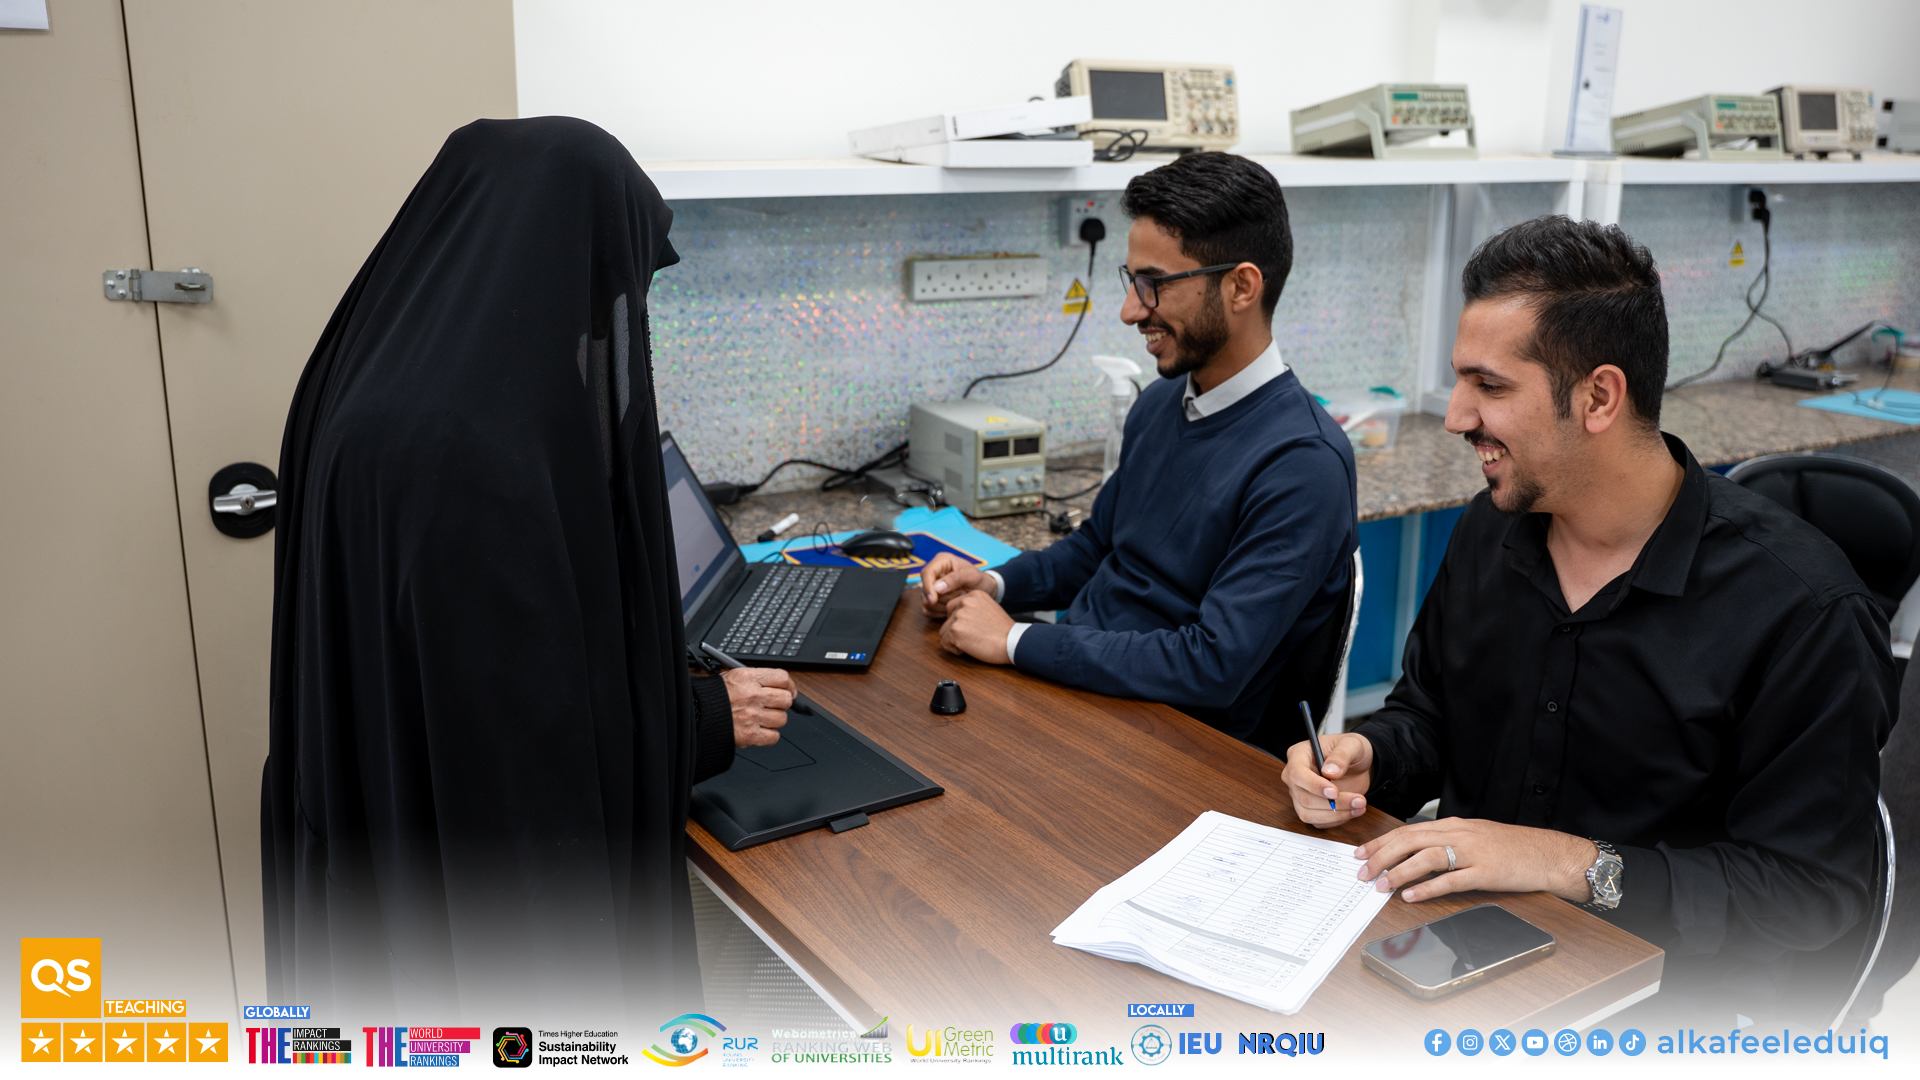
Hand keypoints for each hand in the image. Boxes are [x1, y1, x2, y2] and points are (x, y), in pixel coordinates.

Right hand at [722, 666, 791, 747]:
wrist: (696, 715)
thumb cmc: (714, 697)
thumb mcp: (733, 677)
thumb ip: (757, 679)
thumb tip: (781, 685)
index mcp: (748, 678)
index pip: (782, 678)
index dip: (789, 686)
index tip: (789, 691)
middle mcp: (752, 696)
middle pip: (786, 699)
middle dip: (781, 703)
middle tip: (773, 705)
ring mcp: (752, 716)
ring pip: (782, 719)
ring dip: (774, 720)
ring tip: (762, 718)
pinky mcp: (749, 735)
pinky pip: (774, 737)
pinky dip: (769, 736)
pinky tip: (759, 730)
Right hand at [921, 553, 995, 616]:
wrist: (986, 590)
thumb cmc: (980, 580)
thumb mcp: (972, 576)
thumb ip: (956, 579)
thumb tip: (937, 588)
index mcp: (942, 561)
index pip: (926, 573)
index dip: (928, 587)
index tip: (933, 599)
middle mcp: (935, 573)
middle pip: (925, 589)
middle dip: (942, 597)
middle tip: (961, 594)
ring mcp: (932, 587)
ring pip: (926, 602)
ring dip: (943, 605)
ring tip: (959, 599)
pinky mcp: (933, 600)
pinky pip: (928, 610)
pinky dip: (939, 612)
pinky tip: (952, 608)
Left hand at [936, 591, 1014, 664]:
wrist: (1012, 642)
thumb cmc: (1003, 631)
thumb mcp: (988, 609)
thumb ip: (973, 608)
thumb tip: (957, 616)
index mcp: (973, 594)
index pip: (953, 608)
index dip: (962, 621)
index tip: (977, 626)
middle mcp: (964, 601)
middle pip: (947, 619)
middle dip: (957, 630)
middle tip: (976, 635)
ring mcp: (959, 615)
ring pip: (944, 631)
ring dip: (956, 640)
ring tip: (974, 641)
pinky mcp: (955, 630)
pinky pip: (945, 643)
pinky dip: (955, 649)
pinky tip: (971, 647)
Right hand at [1282, 732, 1374, 827]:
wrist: (1359, 764)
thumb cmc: (1351, 749)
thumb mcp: (1351, 745)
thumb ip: (1341, 756)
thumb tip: (1330, 771)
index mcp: (1299, 755)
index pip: (1297, 774)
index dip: (1314, 785)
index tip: (1334, 792)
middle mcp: (1295, 776)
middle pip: (1304, 797)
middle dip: (1333, 803)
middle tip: (1358, 800)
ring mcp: (1301, 794)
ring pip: (1308, 814)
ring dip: (1336, 814)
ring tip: (1359, 805)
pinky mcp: (1310, 808)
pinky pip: (1318, 822)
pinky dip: (1337, 819)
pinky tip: (1352, 810)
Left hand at [1353, 818, 1597, 903]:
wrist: (1549, 853)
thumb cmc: (1513, 847)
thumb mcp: (1475, 836)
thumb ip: (1447, 841)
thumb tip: (1416, 853)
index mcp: (1454, 825)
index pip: (1408, 831)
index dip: (1382, 842)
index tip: (1362, 853)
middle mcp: (1460, 835)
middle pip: (1410, 841)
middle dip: (1381, 856)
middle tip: (1362, 872)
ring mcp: (1473, 853)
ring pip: (1427, 857)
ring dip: (1399, 872)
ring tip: (1381, 885)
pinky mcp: (1486, 873)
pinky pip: (1452, 880)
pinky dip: (1428, 888)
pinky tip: (1411, 896)